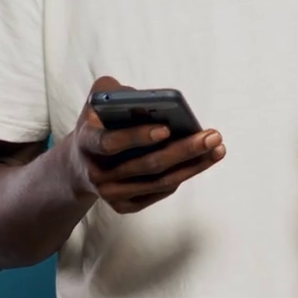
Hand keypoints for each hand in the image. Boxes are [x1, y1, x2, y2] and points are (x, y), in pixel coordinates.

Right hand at [69, 77, 225, 213]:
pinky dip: (183, 174)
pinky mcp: (124, 206)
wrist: (80, 163)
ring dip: (193, 165)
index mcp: (86, 143)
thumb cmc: (98, 122)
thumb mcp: (99, 100)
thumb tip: (151, 100)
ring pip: (160, 182)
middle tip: (212, 136)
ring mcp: (110, 194)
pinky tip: (202, 160)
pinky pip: (160, 191)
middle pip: (147, 165)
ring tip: (217, 147)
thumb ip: (116, 91)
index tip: (166, 128)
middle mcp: (96, 174)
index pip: (110, 143)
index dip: (137, 137)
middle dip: (183, 150)